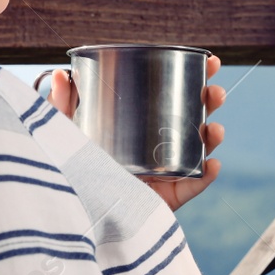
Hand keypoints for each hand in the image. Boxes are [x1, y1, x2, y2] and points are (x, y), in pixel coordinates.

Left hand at [42, 54, 226, 212]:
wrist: (73, 213)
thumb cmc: (70, 170)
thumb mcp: (65, 132)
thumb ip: (61, 105)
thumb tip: (60, 72)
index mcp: (140, 124)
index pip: (173, 95)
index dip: (195, 77)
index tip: (211, 61)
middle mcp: (157, 145)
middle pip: (194, 117)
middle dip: (211, 101)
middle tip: (215, 92)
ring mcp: (166, 172)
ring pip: (200, 150)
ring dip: (214, 136)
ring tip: (215, 129)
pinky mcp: (168, 199)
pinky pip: (194, 186)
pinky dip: (207, 175)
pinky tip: (213, 164)